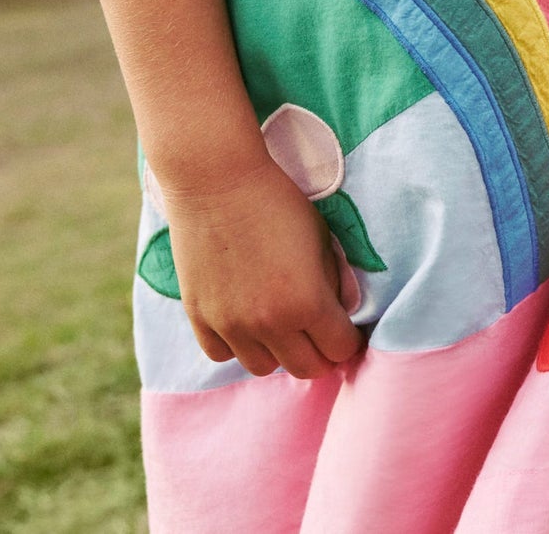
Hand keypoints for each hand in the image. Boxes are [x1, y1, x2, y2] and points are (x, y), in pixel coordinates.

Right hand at [160, 152, 364, 380]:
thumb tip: (341, 313)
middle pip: (306, 369)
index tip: (346, 330)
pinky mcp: (199, 317)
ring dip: (277, 352)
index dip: (348, 340)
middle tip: (318, 334)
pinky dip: (237, 343)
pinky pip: (222, 355)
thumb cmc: (276, 201)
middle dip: (320, 354)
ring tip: (279, 324)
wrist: (217, 179)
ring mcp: (231, 325)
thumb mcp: (321, 237)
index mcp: (306, 302)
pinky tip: (244, 318)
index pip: (340, 350)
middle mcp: (269, 324)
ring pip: (263, 368)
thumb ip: (335, 282)